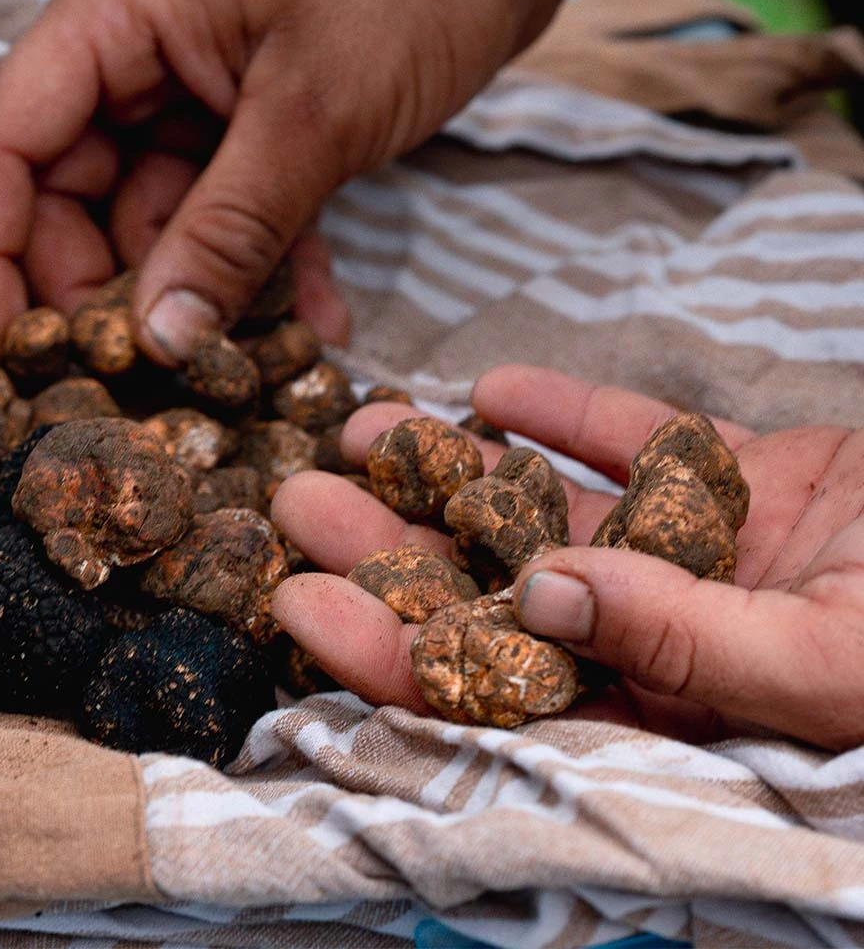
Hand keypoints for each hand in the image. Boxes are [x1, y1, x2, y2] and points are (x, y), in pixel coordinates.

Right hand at [0, 0, 736, 364]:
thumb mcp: (312, 115)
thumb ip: (230, 231)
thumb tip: (158, 340)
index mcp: (114, 25)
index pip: (2, 147)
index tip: (7, 355)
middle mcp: (140, 65)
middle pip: (74, 200)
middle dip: (109, 294)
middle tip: (151, 376)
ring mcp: (201, 100)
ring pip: (163, 223)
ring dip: (205, 296)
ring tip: (251, 365)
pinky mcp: (260, 132)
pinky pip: (237, 219)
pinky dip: (268, 270)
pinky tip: (316, 325)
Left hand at [272, 365, 863, 750]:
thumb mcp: (840, 666)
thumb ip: (692, 646)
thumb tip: (545, 597)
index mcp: (676, 718)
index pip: (500, 693)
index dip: (394, 652)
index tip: (301, 599)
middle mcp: (670, 640)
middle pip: (498, 597)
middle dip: (397, 550)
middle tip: (298, 500)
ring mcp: (704, 555)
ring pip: (556, 512)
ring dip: (461, 471)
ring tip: (369, 428)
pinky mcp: (747, 481)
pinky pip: (645, 444)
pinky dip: (574, 414)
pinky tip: (492, 389)